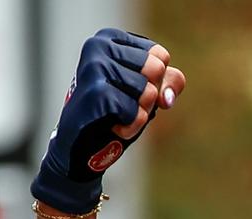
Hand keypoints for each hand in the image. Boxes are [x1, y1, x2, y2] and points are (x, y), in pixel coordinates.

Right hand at [33, 29, 186, 213]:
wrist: (82, 147)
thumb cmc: (115, 114)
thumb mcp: (147, 92)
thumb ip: (169, 81)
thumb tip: (166, 98)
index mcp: (110, 38)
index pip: (161, 57)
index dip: (157, 82)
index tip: (130, 90)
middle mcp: (98, 45)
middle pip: (157, 71)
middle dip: (149, 97)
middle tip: (123, 105)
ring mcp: (94, 67)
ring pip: (148, 92)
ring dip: (139, 113)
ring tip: (116, 116)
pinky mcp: (95, 93)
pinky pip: (137, 112)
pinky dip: (132, 127)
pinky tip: (112, 127)